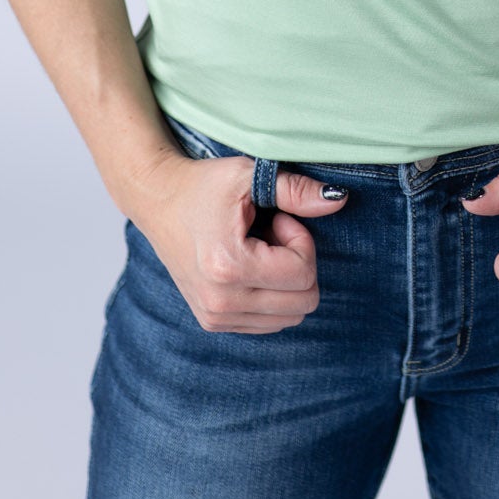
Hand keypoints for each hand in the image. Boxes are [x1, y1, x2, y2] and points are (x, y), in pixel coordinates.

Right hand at [130, 149, 349, 334]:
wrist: (157, 200)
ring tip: (258, 249)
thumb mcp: (249, 176)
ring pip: (290, 317)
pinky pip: (270, 323)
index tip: (278, 218)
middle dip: (297, 263)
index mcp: (228, 267)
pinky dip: (272, 295)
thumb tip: (340, 199)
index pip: (303, 274)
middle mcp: (220, 302)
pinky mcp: (214, 323)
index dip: (300, 239)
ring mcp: (215, 317)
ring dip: (285, 280)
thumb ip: (296, 190)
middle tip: (270, 233)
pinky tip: (249, 265)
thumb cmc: (204, 185)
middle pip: (304, 302)